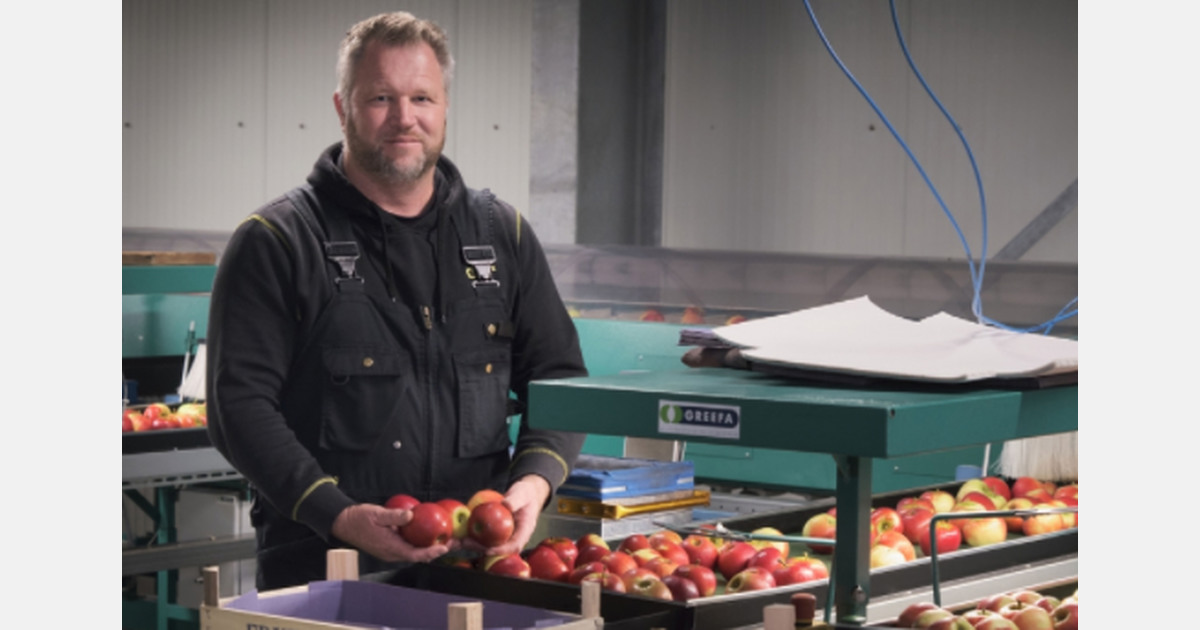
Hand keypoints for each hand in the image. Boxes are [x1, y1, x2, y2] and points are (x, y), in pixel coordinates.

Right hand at [330, 503, 454, 562]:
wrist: (344, 523)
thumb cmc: (359, 518)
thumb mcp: (377, 514)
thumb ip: (394, 516)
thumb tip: (411, 515)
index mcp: (390, 547)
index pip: (415, 554)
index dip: (431, 553)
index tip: (444, 548)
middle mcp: (392, 553)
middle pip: (418, 555)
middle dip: (436, 550)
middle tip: (454, 542)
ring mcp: (391, 552)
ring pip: (414, 552)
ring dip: (430, 547)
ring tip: (447, 539)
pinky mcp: (390, 547)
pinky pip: (408, 548)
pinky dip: (421, 543)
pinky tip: (429, 534)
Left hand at [469, 475, 549, 556]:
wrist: (524, 495)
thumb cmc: (525, 494)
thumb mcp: (522, 493)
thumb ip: (515, 499)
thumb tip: (507, 505)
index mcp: (524, 530)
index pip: (515, 546)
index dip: (501, 550)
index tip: (488, 550)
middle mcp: (514, 537)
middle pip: (499, 549)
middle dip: (481, 549)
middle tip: (466, 543)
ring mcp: (505, 536)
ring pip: (490, 545)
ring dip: (475, 545)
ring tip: (460, 541)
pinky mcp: (497, 533)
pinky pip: (486, 538)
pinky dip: (474, 538)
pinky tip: (462, 535)